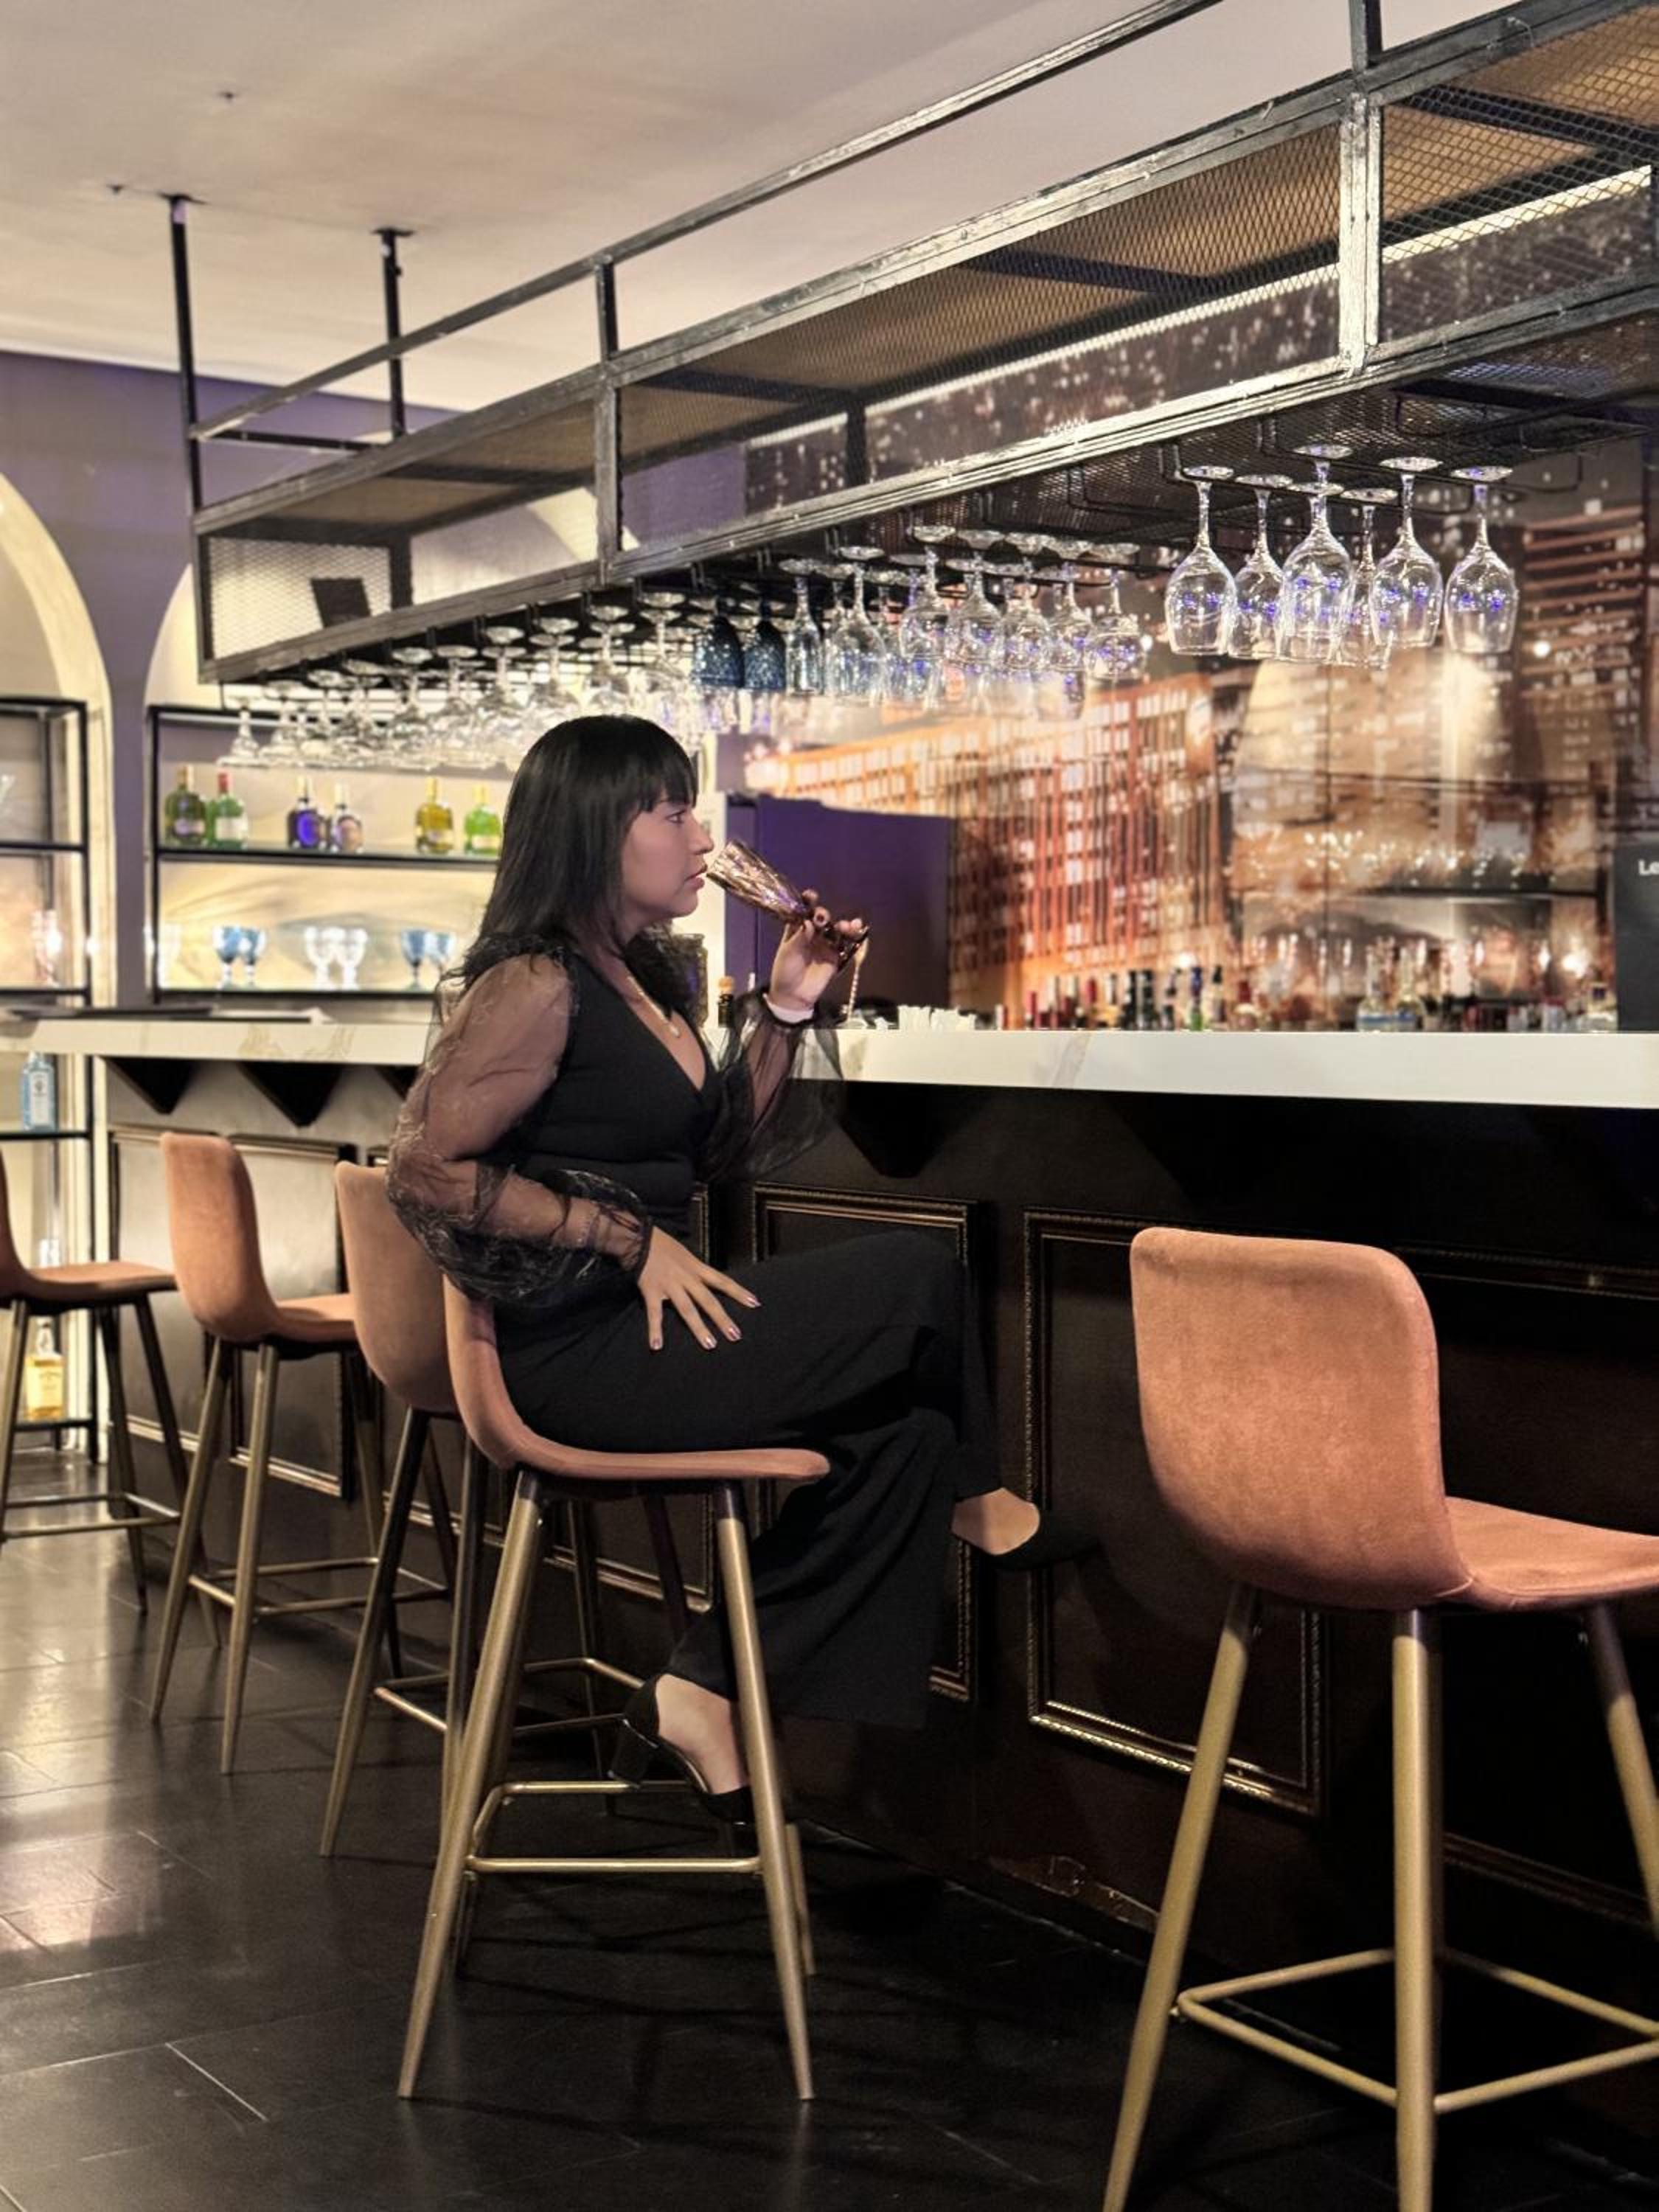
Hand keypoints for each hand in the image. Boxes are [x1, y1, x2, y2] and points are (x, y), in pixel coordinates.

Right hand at [637, 1227, 760, 1351]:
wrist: (638, 1236)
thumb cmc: (661, 1245)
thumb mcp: (685, 1254)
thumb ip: (695, 1270)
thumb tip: (706, 1281)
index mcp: (696, 1267)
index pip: (722, 1281)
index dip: (739, 1292)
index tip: (754, 1303)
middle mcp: (686, 1277)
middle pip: (708, 1300)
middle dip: (722, 1319)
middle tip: (735, 1336)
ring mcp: (670, 1285)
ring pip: (687, 1309)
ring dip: (699, 1328)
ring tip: (710, 1345)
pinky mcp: (651, 1290)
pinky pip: (654, 1314)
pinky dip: (655, 1331)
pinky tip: (657, 1346)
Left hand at [768, 889, 864, 1012]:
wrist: (793, 996)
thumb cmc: (785, 972)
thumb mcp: (788, 953)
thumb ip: (799, 938)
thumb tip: (808, 922)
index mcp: (797, 930)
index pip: (803, 912)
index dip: (808, 902)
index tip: (811, 896)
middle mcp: (813, 935)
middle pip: (822, 919)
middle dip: (824, 915)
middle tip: (822, 918)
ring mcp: (825, 945)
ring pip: (836, 930)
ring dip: (842, 925)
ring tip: (846, 926)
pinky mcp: (836, 957)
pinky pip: (846, 944)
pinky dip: (853, 936)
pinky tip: (857, 929)